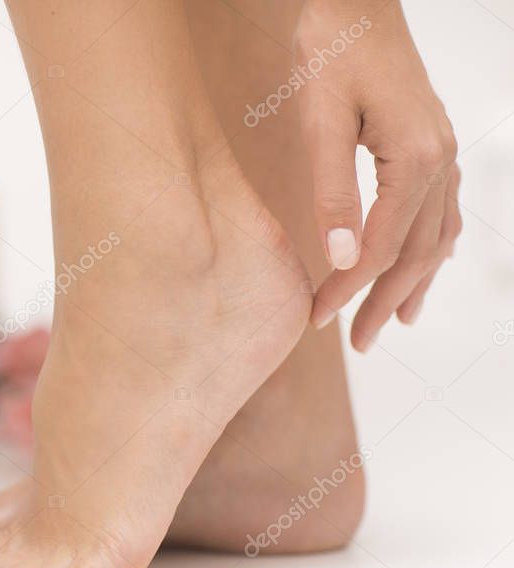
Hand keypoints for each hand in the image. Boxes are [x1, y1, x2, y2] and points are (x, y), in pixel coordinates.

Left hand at [293, 0, 461, 350]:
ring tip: (397, 320)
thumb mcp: (321, 124)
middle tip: (358, 341)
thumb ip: (331, 192)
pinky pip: (443, 209)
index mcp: (415, 161)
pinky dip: (433, 245)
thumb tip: (338, 259)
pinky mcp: (432, 144)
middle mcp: (440, 162)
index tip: (317, 319)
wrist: (356, 2)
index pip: (380, 248)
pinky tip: (426, 262)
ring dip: (415, 282)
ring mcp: (443, 152)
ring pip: (436, 235)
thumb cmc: (333, 53)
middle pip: (417, 252)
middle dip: (384, 300)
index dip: (348, 290)